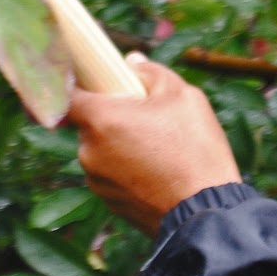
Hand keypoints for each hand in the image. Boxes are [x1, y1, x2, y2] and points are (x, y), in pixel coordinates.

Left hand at [69, 53, 242, 234]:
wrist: (206, 212)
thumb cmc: (195, 150)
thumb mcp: (183, 96)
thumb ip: (152, 73)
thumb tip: (132, 63)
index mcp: (101, 120)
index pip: (70, 94)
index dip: (82, 84)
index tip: (99, 81)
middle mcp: (89, 152)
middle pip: (91, 123)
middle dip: (114, 117)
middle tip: (148, 116)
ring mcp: (97, 182)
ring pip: (103, 150)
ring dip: (121, 144)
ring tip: (160, 148)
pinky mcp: (109, 203)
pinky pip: (112, 175)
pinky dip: (128, 169)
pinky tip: (159, 170)